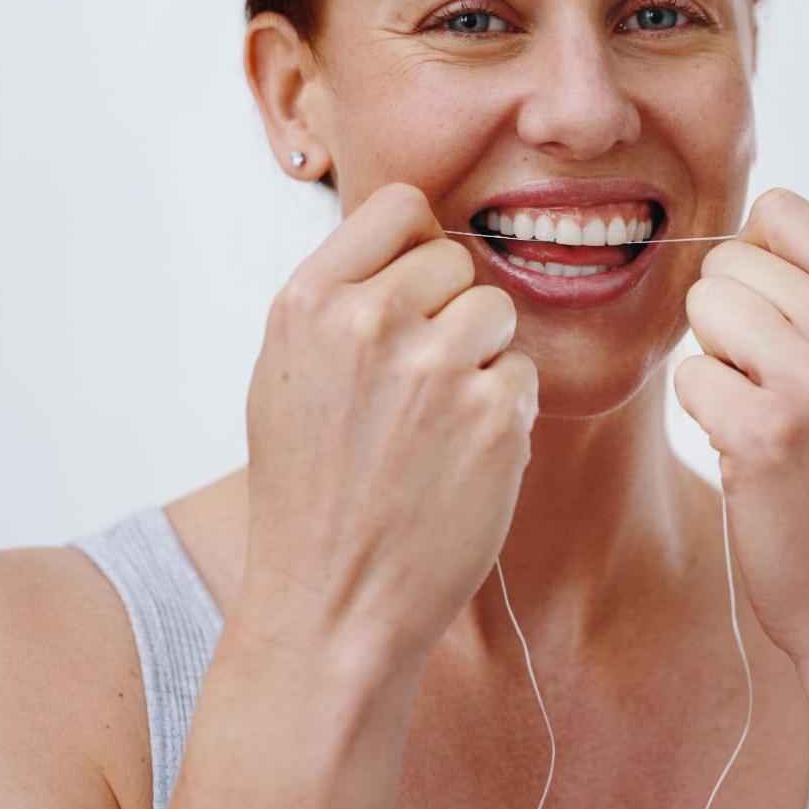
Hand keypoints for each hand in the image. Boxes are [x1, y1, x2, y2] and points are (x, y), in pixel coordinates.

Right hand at [240, 181, 536, 668]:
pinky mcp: (493, 415)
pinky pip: (521, 375)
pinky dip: (503, 413)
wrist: (330, 602)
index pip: (399, 206)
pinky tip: (458, 459)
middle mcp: (370, 321)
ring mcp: (436, 367)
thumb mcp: (287, 375)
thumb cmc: (310, 491)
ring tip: (433, 424)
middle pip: (456, 261)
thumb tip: (411, 245)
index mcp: (309, 302)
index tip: (410, 295)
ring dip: (481, 359)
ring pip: (497, 313)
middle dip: (450, 311)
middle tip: (417, 384)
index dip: (416, 248)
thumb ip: (341, 300)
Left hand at [673, 187, 808, 667]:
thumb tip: (743, 236)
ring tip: (759, 412)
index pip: (779, 210)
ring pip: (703, 309)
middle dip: (727, 319)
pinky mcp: (766, 432)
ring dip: (713, 362)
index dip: (752, 259)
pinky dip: (703, 414)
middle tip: (766, 384)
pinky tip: (746, 451)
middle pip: (727, 261)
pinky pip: (689, 377)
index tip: (769, 318)